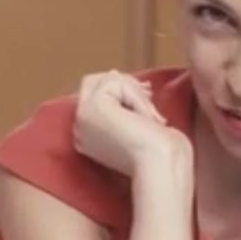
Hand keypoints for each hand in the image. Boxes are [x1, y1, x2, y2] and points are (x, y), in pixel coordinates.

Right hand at [72, 70, 188, 176]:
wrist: (159, 165)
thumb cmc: (160, 153)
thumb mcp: (137, 125)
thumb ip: (123, 106)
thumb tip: (114, 74)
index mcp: (88, 138)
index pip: (95, 95)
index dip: (120, 90)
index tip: (146, 94)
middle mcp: (80, 129)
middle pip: (93, 81)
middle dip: (123, 83)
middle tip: (148, 93)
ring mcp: (81, 118)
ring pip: (105, 79)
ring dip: (134, 91)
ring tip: (148, 114)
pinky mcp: (90, 108)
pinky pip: (115, 82)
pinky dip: (135, 94)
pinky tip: (144, 116)